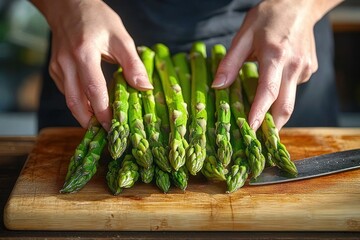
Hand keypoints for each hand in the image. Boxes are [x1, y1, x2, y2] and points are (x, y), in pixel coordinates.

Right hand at [32, 0, 151, 129]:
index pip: (94, 91)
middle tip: (106, 133)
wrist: (68, 5)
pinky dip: (79, 102)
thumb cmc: (98, 19)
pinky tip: (91, 107)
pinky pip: (67, 91)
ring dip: (84, 115)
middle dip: (91, 122)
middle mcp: (67, 63)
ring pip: (69, 100)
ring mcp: (58, 67)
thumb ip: (133, 64)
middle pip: (76, 102)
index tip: (114, 127)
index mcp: (84, 54)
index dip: (104, 112)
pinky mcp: (54, 69)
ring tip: (100, 125)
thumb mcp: (121, 37)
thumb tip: (145, 88)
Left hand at [212, 0, 341, 129]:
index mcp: (275, 55)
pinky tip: (273, 86)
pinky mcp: (309, 70)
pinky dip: (281, 94)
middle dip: (273, 128)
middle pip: (286, 106)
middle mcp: (294, 66)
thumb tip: (218, 87)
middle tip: (258, 143)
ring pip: (290, 100)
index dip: (259, 113)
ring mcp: (305, 69)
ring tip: (260, 121)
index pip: (268, 91)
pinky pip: (293, 88)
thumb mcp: (244, 34)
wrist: (300, 4)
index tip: (250, 131)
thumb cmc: (269, 17)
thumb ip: (230, 62)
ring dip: (276, 113)